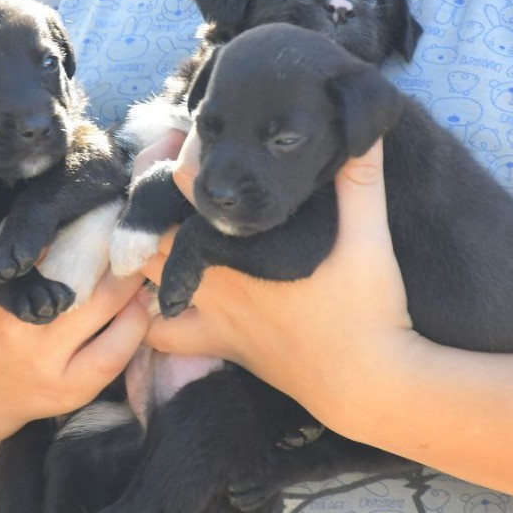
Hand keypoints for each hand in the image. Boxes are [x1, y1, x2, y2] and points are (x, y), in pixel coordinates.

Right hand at [0, 177, 149, 454]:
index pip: (37, 244)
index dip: (76, 215)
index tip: (99, 191)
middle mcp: (15, 330)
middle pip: (87, 273)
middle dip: (116, 241)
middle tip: (137, 214)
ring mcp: (45, 364)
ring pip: (110, 307)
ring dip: (134, 276)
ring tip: (148, 247)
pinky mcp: (69, 391)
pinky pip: (119, 350)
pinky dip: (137, 320)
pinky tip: (142, 296)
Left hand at [141, 132, 418, 427]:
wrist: (366, 384)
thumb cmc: (368, 310)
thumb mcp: (370, 236)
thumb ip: (362, 179)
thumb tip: (365, 128)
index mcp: (238, 244)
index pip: (182, 186)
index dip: (177, 154)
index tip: (187, 135)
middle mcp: (213, 277)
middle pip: (149, 227)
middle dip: (150, 200)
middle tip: (165, 178)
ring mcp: (209, 314)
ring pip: (143, 275)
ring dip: (142, 249)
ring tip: (158, 227)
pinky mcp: (217, 345)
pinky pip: (160, 333)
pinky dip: (149, 312)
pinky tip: (161, 293)